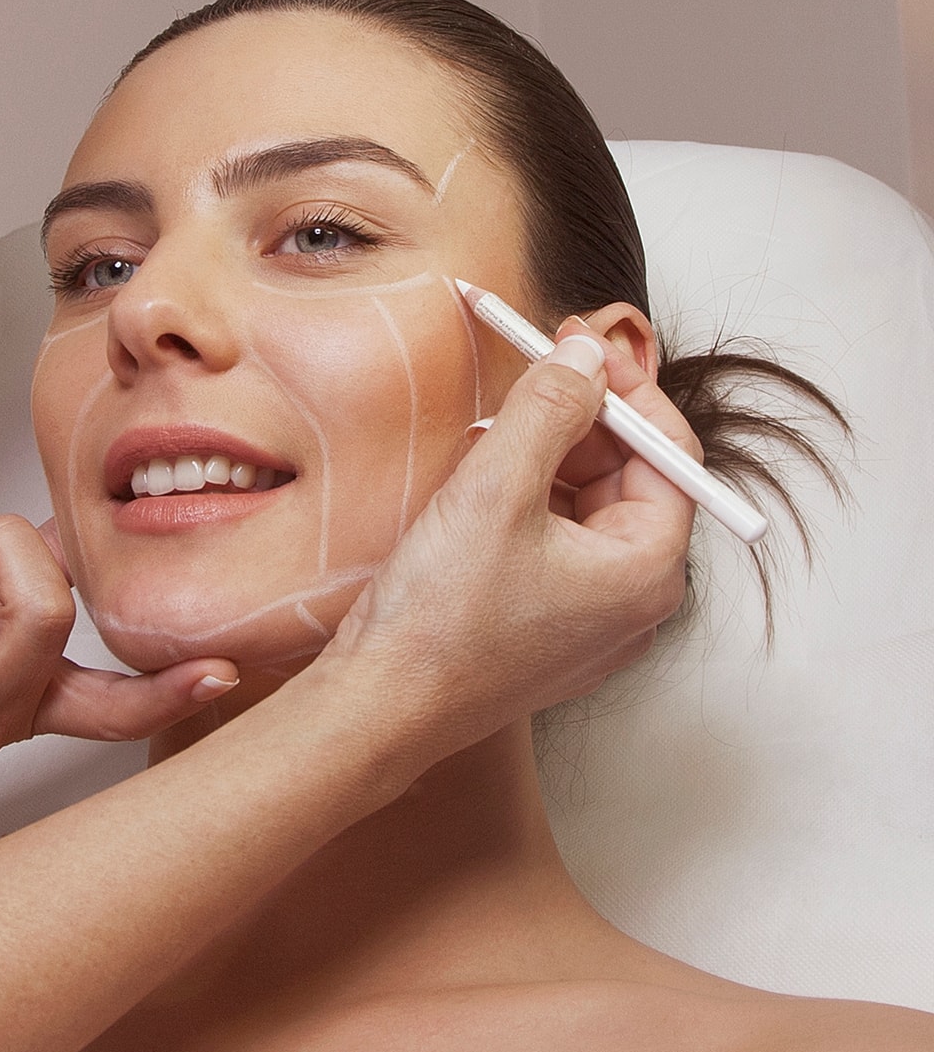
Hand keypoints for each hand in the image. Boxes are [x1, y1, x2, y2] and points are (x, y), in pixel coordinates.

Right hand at [321, 319, 698, 761]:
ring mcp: (591, 623)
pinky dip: (524, 505)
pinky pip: (555, 546)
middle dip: (580, 422)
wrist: (379, 708)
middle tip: (532, 375)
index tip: (581, 344)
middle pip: (631, 479)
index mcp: (646, 573)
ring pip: (588, 510)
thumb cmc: (439, 621)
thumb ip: (550, 407)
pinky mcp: (548, 630)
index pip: (670, 454)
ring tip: (487, 439)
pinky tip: (477, 490)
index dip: (624, 389)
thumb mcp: (496, 488)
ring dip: (544, 461)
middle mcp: (634, 604)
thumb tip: (587, 354)